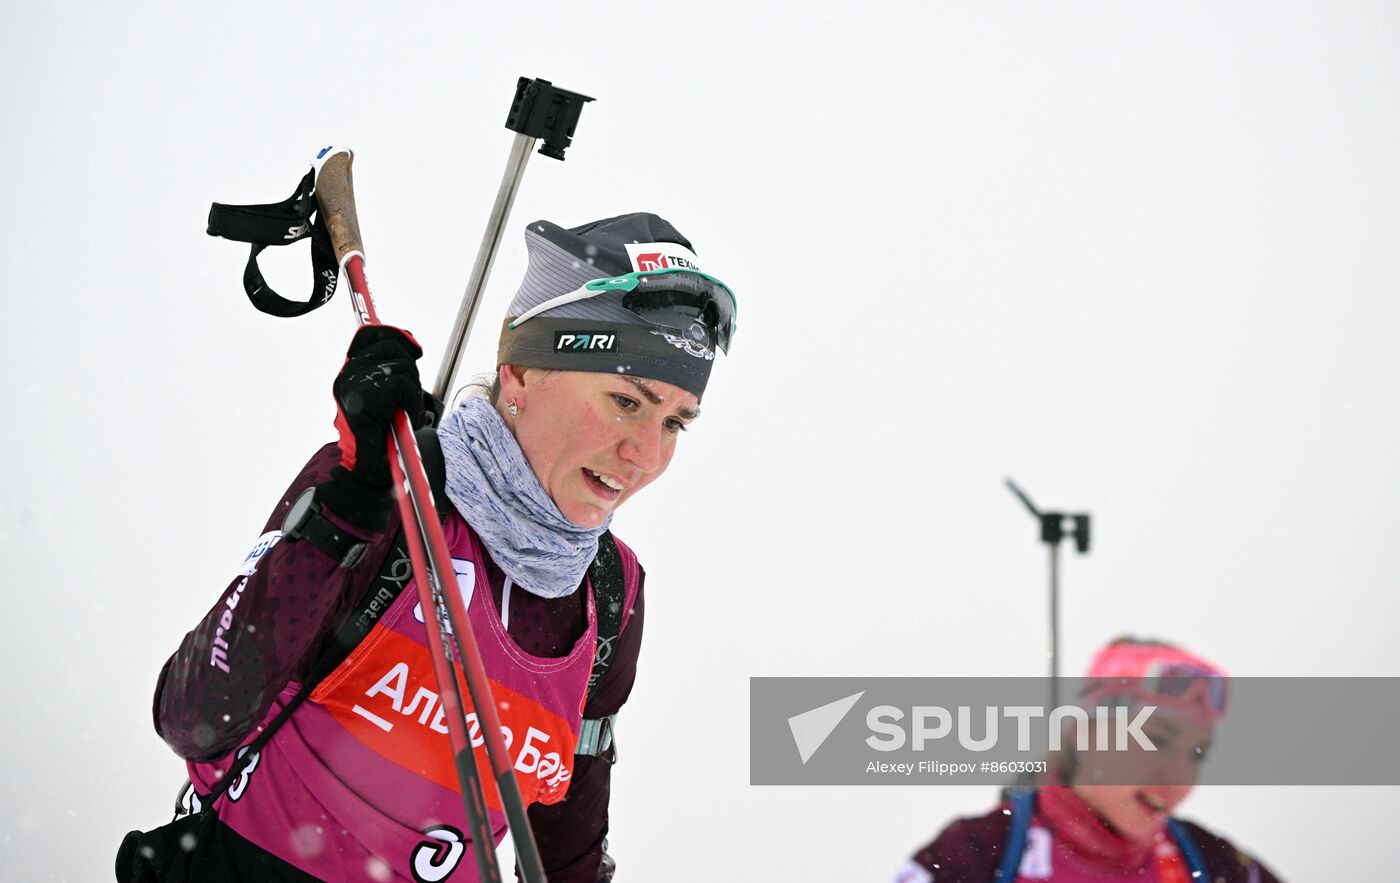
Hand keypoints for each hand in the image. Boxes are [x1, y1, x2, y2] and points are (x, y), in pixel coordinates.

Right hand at [319, 325, 426, 528]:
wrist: (370, 470)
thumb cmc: (383, 437)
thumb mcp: (392, 398)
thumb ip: (396, 372)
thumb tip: (412, 346)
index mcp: (351, 372)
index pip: (370, 334)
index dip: (395, 334)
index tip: (415, 347)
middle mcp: (348, 375)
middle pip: (391, 346)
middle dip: (410, 368)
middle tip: (408, 397)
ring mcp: (354, 384)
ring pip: (400, 365)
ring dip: (411, 389)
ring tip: (405, 410)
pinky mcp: (364, 398)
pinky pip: (401, 386)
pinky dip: (410, 401)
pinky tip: (403, 417)